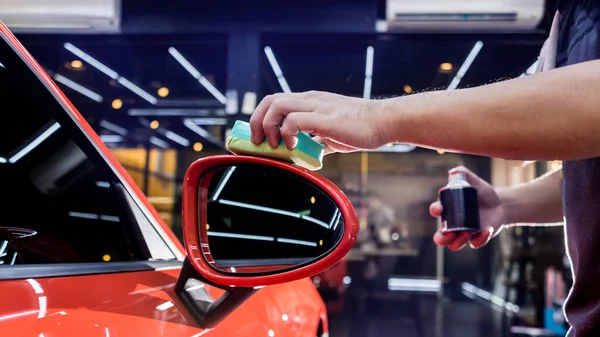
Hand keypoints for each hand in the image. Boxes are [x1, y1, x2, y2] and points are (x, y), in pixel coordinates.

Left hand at [249, 91, 387, 153]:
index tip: (257, 137)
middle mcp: (309, 99)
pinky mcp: (324, 118)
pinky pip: (294, 121)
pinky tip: (293, 147)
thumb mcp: (332, 134)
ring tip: (274, 145)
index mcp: (310, 101)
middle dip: (256, 121)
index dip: (260, 117)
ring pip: (277, 106)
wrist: (384, 122)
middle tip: (258, 142)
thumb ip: (317, 141)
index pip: (275, 101)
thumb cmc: (362, 128)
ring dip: (268, 127)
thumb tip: (306, 155)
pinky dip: (287, 134)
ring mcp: (316, 106)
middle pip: (269, 100)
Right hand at [430, 166, 505, 250]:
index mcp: (448, 208)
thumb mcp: (475, 181)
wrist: (501, 204)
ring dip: (458, 241)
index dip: (435, 210)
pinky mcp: (477, 238)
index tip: (439, 209)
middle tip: (448, 234)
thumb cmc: (483, 193)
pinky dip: (480, 239)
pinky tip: (486, 230)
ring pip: (454, 245)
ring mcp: (464, 233)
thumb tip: (453, 172)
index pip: (437, 211)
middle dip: (441, 238)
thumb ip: (464, 174)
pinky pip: (474, 243)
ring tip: (468, 232)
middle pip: (440, 236)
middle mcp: (453, 224)